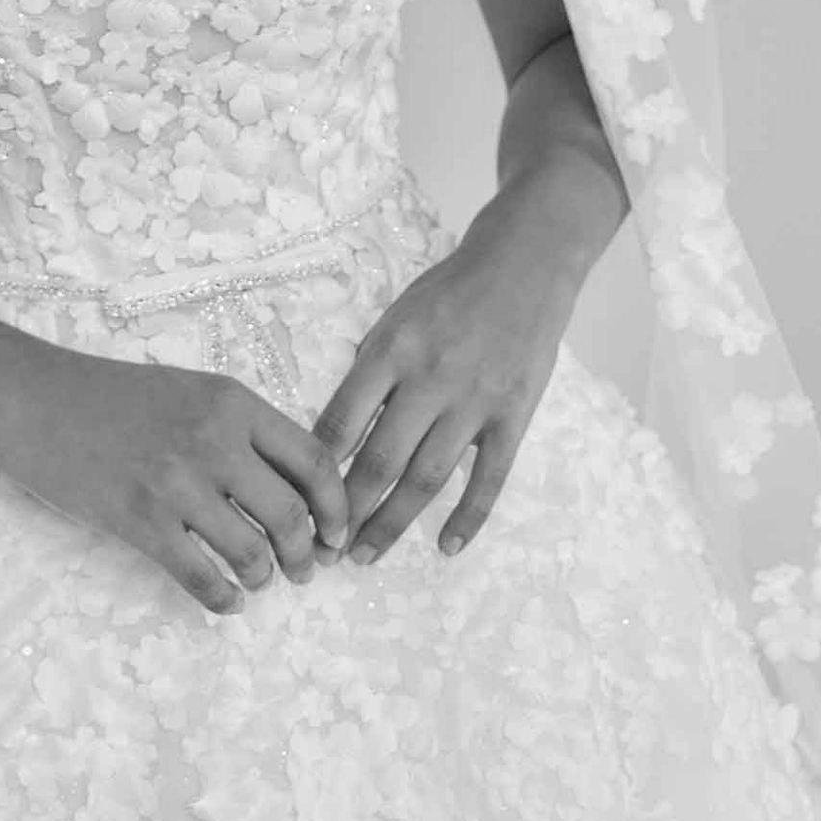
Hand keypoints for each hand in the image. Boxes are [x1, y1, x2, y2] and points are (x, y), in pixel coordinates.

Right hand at [0, 342, 349, 616]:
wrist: (35, 398)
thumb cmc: (112, 397)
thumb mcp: (190, 392)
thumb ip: (241, 430)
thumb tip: (297, 488)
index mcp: (232, 401)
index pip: (313, 460)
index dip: (336, 507)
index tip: (338, 535)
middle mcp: (212, 439)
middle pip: (291, 514)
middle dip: (307, 555)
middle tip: (305, 571)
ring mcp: (174, 482)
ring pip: (252, 553)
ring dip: (265, 578)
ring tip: (258, 581)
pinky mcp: (139, 520)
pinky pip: (202, 577)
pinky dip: (224, 599)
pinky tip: (225, 600)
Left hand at [310, 211, 574, 566]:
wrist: (522, 266)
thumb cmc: (448, 292)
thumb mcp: (395, 316)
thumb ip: (370, 368)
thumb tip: (337, 427)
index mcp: (391, 350)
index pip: (342, 419)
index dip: (317, 468)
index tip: (298, 501)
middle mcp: (429, 379)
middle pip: (380, 460)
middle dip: (348, 511)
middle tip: (325, 549)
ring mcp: (474, 401)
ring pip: (427, 478)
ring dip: (393, 523)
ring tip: (367, 554)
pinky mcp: (514, 416)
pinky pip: (488, 478)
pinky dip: (468, 518)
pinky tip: (446, 547)